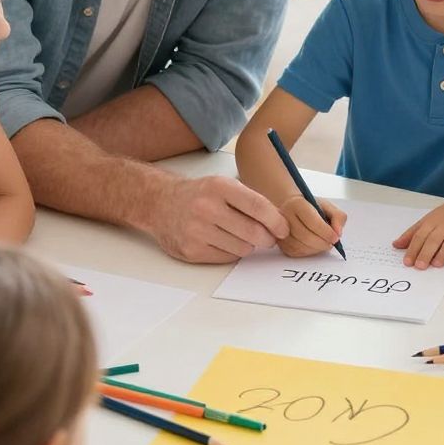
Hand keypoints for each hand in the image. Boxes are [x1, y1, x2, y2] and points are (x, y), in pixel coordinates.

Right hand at [149, 176, 289, 263]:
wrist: (160, 203)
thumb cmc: (198, 195)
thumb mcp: (223, 186)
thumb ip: (250, 201)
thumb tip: (280, 221)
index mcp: (219, 187)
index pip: (258, 207)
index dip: (276, 221)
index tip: (283, 229)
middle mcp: (206, 208)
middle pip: (253, 232)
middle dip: (267, 238)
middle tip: (268, 238)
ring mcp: (197, 231)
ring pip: (242, 248)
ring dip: (247, 245)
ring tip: (237, 235)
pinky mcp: (191, 250)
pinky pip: (226, 258)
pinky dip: (231, 252)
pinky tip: (222, 241)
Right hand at [278, 192, 347, 257]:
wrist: (294, 210)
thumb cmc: (311, 208)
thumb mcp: (328, 206)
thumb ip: (338, 217)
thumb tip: (338, 233)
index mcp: (297, 203)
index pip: (312, 221)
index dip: (326, 232)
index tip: (335, 237)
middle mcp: (284, 216)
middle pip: (306, 236)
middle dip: (323, 243)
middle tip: (331, 243)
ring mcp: (280, 230)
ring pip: (301, 246)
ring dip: (317, 248)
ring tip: (323, 243)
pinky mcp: (280, 243)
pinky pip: (296, 252)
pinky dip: (309, 252)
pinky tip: (314, 246)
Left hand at [393, 193, 443, 267]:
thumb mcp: (428, 220)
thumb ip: (412, 233)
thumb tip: (396, 245)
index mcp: (431, 222)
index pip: (419, 236)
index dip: (413, 249)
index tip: (407, 262)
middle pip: (433, 240)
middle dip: (426, 252)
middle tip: (419, 266)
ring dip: (443, 253)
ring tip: (435, 264)